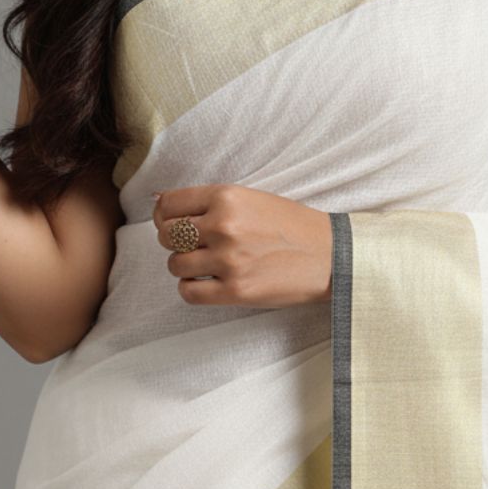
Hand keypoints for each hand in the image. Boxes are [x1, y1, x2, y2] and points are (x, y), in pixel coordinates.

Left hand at [151, 183, 332, 308]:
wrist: (329, 255)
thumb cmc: (290, 225)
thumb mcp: (251, 198)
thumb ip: (209, 201)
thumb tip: (158, 201)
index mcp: (227, 197)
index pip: (168, 205)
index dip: (163, 215)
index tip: (171, 222)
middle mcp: (224, 225)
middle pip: (166, 235)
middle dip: (174, 241)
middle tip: (195, 244)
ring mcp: (228, 260)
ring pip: (175, 264)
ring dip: (185, 266)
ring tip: (207, 263)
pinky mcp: (235, 291)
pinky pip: (188, 292)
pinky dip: (192, 288)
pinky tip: (209, 282)